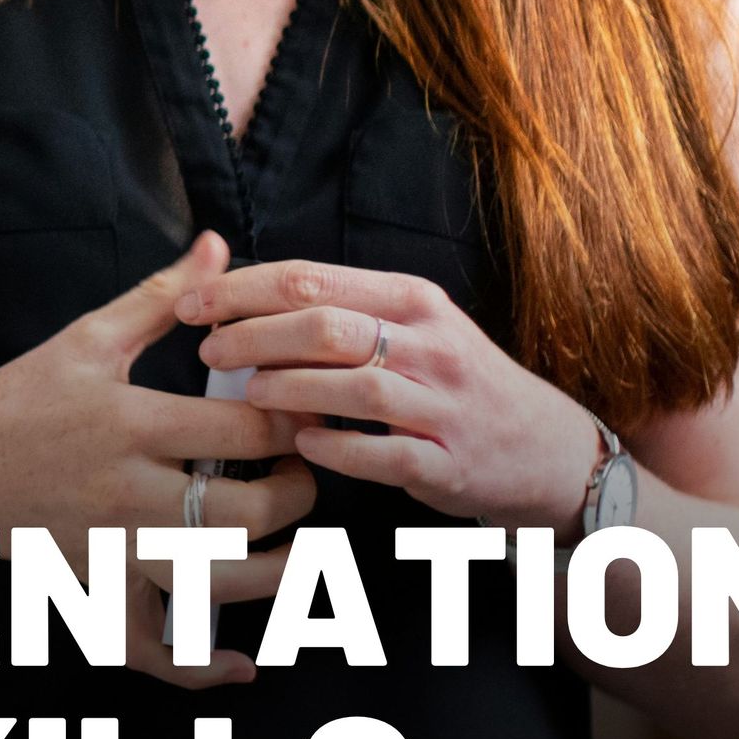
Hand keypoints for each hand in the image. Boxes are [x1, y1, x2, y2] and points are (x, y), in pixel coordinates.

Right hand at [0, 232, 317, 688]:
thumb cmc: (18, 399)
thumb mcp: (86, 339)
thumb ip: (161, 297)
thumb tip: (219, 245)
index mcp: (129, 422)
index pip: (243, 430)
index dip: (295, 421)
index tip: (313, 409)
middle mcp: (125, 495)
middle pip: (245, 513)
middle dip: (297, 495)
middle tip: (308, 473)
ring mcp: (112, 554)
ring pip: (218, 584)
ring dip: (279, 575)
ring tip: (303, 549)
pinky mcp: (97, 597)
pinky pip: (156, 650)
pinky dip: (203, 668)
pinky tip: (245, 664)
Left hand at [174, 259, 599, 538]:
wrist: (544, 445)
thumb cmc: (456, 381)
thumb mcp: (415, 326)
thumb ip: (344, 311)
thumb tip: (249, 299)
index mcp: (412, 299)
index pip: (313, 278)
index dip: (243, 287)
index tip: (193, 301)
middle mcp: (430, 343)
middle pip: (326, 324)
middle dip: (255, 333)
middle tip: (209, 347)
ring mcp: (443, 403)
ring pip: (354, 385)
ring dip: (289, 388)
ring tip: (246, 393)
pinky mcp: (449, 461)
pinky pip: (385, 452)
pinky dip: (338, 447)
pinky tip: (302, 443)